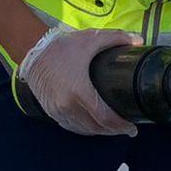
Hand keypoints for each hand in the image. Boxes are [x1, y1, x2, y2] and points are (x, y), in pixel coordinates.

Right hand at [19, 27, 139, 136]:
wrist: (31, 51)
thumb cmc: (61, 47)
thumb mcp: (91, 38)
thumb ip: (116, 38)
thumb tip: (138, 41)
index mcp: (79, 92)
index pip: (105, 118)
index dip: (121, 126)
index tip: (132, 127)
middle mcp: (67, 106)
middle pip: (96, 128)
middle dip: (114, 130)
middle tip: (127, 128)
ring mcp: (58, 111)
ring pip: (84, 130)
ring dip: (100, 131)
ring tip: (113, 128)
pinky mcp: (51, 112)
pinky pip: (72, 127)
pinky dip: (85, 129)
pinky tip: (94, 126)